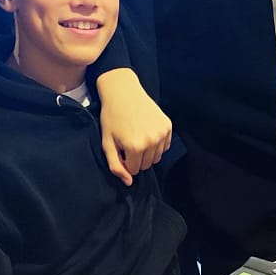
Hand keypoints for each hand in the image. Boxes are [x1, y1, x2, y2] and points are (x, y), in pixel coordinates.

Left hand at [96, 69, 173, 185]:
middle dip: (137, 158)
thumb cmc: (112, 117)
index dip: (126, 161)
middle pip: (146, 165)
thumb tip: (129, 182)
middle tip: (128, 141)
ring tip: (138, 136)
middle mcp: (151, 141)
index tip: (121, 149)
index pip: (134, 170)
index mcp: (135, 147)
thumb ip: (116, 166)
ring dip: (147, 152)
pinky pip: (165, 146)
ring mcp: (162, 133)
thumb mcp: (107, 143)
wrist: (123, 92)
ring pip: (156, 157)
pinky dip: (157, 144)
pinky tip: (147, 131)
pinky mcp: (168, 126)